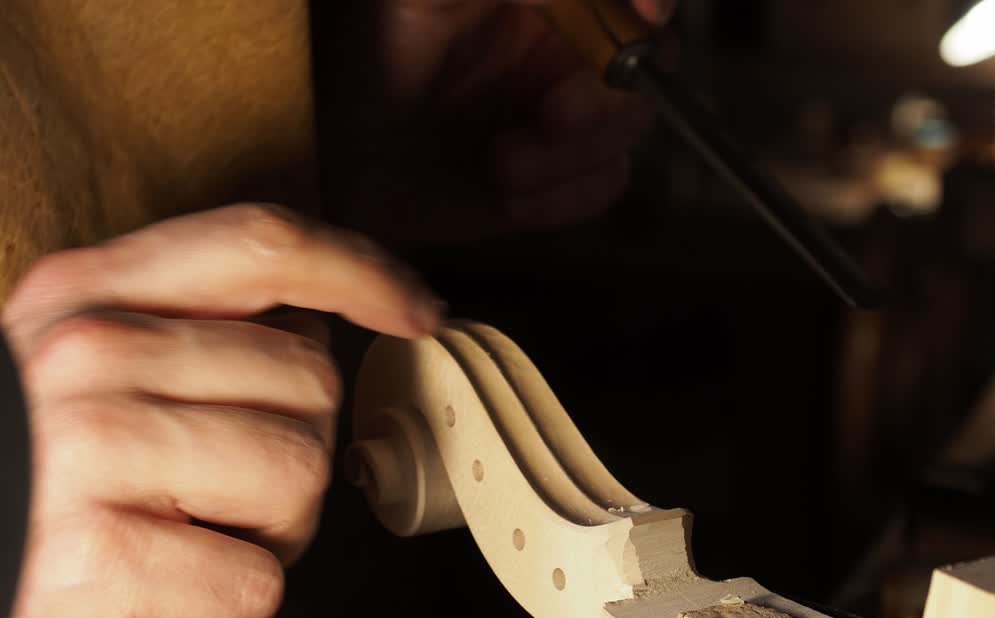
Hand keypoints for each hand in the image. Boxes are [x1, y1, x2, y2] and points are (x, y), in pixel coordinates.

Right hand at [0, 204, 443, 617]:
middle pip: (309, 379)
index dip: (362, 271)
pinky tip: (168, 602)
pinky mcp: (102, 557)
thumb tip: (319, 321)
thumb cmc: (27, 489)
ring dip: (271, 533)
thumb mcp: (75, 373)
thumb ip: (183, 329)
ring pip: (300, 476)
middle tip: (213, 494)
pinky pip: (257, 584)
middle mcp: (84, 355)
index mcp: (83, 294)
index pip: (261, 245)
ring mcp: (88, 451)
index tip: (418, 310)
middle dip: (294, 452)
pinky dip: (232, 610)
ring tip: (188, 542)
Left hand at [317, 0, 675, 243]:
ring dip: (569, 161)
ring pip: (623, 139)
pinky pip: (597, 192)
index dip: (647, 6)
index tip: (644, 18)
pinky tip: (506, 194)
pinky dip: (559, 200)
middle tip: (553, 114)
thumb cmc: (362, 52)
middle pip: (644, 75)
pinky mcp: (548, 184)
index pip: (633, 4)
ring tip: (500, 163)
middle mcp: (563, 55)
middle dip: (601, 106)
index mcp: (549, 1)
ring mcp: (558, 122)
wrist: (327, 154)